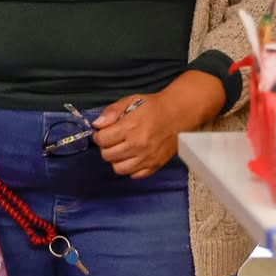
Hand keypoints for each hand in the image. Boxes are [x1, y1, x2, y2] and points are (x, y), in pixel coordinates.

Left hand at [92, 71, 225, 178]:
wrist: (179, 114)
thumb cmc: (153, 107)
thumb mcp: (131, 101)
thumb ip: (112, 112)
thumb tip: (97, 125)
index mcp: (130, 127)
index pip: (102, 140)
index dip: (99, 136)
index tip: (102, 133)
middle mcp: (138, 145)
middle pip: (108, 155)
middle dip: (106, 147)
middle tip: (112, 141)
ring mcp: (147, 157)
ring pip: (119, 169)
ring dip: (116, 160)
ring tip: (121, 150)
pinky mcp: (155, 165)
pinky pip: (135, 175)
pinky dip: (130, 168)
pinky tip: (132, 157)